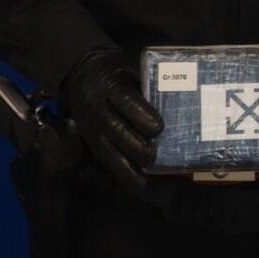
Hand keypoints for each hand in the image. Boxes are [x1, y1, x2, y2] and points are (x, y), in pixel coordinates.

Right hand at [59, 48, 160, 194]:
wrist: (80, 74)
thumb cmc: (116, 76)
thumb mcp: (131, 73)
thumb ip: (147, 89)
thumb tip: (178, 106)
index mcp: (112, 86)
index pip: (125, 100)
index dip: (141, 115)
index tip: (159, 128)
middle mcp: (99, 107)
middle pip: (115, 129)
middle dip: (134, 146)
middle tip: (152, 157)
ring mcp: (91, 125)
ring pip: (104, 149)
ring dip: (123, 168)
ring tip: (140, 182)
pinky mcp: (88, 138)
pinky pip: (100, 157)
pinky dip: (115, 171)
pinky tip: (130, 183)